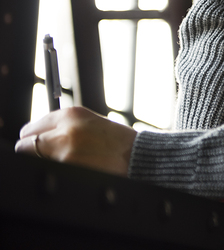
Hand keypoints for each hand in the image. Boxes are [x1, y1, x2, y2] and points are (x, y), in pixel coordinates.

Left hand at [14, 107, 136, 175]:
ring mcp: (64, 150)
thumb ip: (64, 126)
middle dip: (31, 151)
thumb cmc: (116, 141)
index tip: (39, 143)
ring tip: (64, 162)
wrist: (137, 156)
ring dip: (43, 162)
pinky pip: (49, 171)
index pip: (32, 127)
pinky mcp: (67, 167)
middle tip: (46, 155)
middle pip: (24, 144)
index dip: (34, 137)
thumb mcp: (90, 122)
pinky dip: (55, 171)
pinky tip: (72, 168)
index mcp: (71, 114)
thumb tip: (39, 136)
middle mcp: (64, 129)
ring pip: (33, 160)